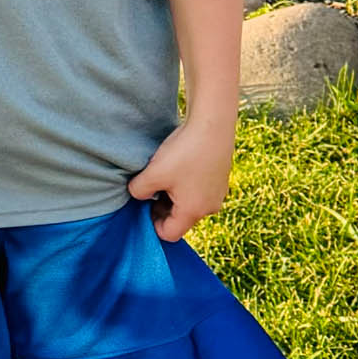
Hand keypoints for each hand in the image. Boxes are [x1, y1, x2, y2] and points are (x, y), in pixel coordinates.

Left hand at [127, 115, 234, 240]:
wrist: (213, 125)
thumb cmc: (184, 152)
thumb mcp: (153, 173)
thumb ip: (138, 191)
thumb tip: (137, 195)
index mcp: (193, 212)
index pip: (169, 233)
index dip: (151, 224)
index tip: (142, 204)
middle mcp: (209, 208)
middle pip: (179, 219)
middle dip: (161, 208)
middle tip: (149, 187)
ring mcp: (217, 193)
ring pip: (188, 204)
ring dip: (173, 195)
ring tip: (163, 174)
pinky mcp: (220, 179)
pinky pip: (198, 191)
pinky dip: (185, 185)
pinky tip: (178, 165)